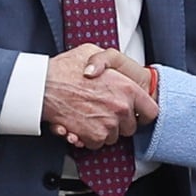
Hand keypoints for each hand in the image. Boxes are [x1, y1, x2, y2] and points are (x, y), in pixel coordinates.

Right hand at [41, 44, 156, 148]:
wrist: (44, 87)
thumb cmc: (66, 69)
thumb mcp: (91, 51)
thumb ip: (106, 60)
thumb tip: (108, 66)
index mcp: (128, 88)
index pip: (151, 111)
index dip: (143, 113)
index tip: (136, 113)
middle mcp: (121, 108)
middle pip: (130, 127)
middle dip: (119, 123)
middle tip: (105, 112)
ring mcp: (108, 124)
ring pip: (113, 137)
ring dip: (103, 130)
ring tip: (90, 116)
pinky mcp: (93, 137)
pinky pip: (97, 144)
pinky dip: (89, 138)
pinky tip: (81, 125)